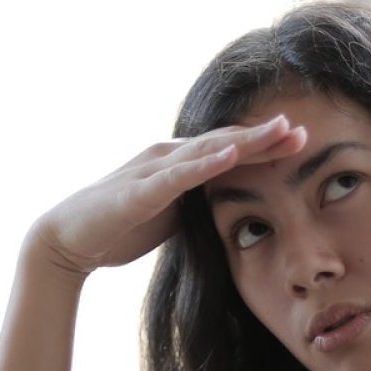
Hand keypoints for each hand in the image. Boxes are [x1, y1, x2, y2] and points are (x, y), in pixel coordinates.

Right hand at [30, 116, 306, 279]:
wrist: (68, 241)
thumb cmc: (118, 227)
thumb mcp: (171, 215)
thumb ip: (197, 205)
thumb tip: (230, 210)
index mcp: (177, 164)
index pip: (228, 150)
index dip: (265, 146)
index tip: (302, 143)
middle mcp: (168, 157)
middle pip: (224, 142)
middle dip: (265, 137)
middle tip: (303, 130)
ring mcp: (153, 170)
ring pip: (206, 151)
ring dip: (244, 140)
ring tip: (278, 131)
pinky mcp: (140, 191)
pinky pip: (178, 176)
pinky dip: (205, 164)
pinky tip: (230, 156)